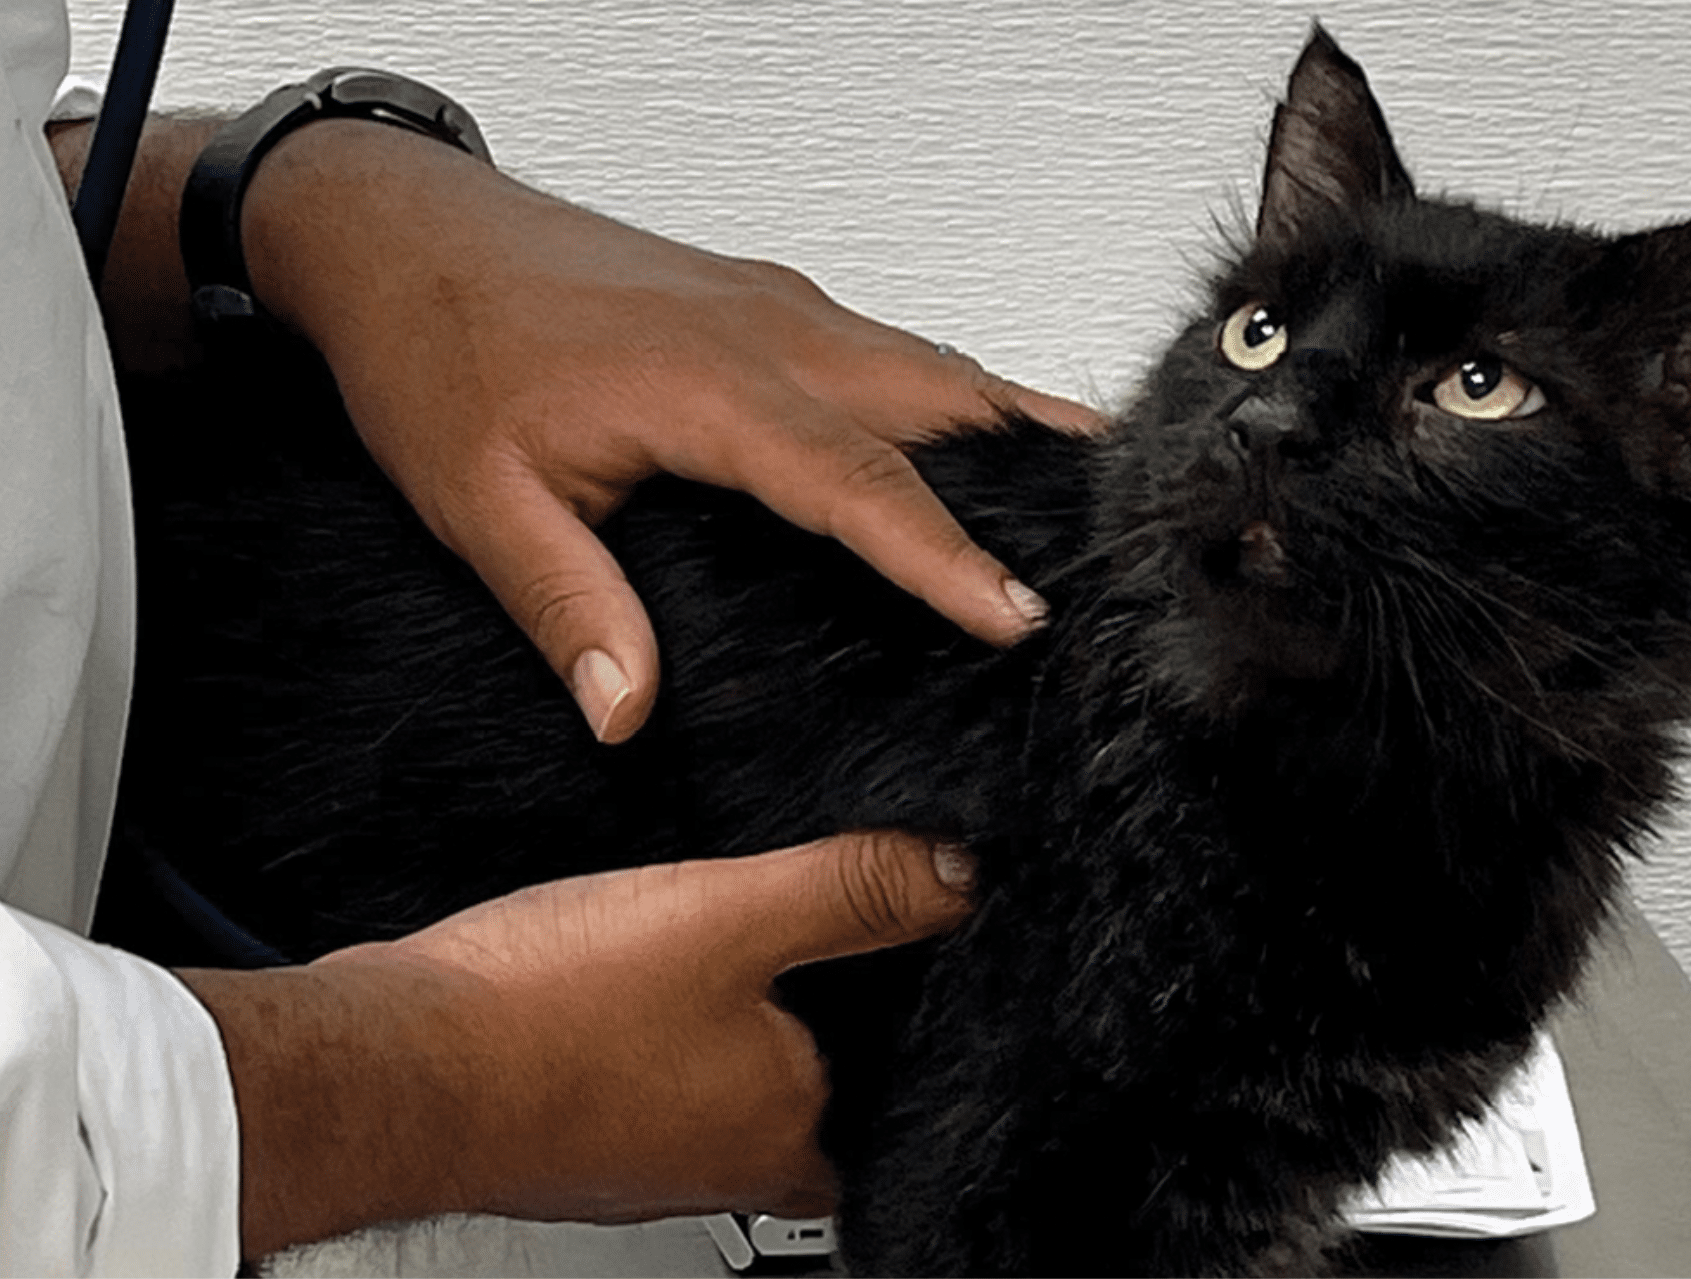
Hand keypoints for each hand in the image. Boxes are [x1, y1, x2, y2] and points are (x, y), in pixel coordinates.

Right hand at [180, 830, 975, 1257]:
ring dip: (727, 1018)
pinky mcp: (576, 1130)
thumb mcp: (728, 916)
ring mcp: (644, 1157)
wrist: (386, 1062)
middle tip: (806, 938)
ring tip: (718, 942)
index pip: (888, 1093)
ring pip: (723, 1078)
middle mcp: (722, 1164)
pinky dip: (655, 1026)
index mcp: (785, 1131)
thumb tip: (953, 876)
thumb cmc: (544, 1015)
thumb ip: (850, 894)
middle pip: (808, 1088)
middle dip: (812, 1017)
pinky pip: (648, 1072)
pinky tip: (629, 971)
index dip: (902, 1021)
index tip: (897, 958)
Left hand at [238, 121, 1106, 740]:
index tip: (1021, 615)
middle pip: (940, 399)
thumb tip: (629, 712)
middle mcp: (767, 330)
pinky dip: (951, 394)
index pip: (859, 482)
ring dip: (1008, 424)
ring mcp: (773, 303)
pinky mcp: (763, 297)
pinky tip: (970, 434)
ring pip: (927, 364)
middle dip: (1039, 470)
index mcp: (710, 384)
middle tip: (1122, 540)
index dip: (945, 556)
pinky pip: (887, 347)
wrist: (396, 225)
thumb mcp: (478, 496)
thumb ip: (565, 604)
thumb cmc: (433, 343)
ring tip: (1090, 489)